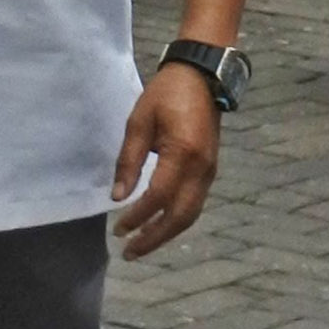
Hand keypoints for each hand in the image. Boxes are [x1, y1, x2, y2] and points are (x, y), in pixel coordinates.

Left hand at [111, 60, 222, 257]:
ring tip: (142, 245)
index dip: (137, 217)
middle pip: (179, 216)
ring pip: (190, 214)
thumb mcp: (139, 122)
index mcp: (182, 153)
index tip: (118, 229)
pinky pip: (195, 204)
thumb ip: (128, 160)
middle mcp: (201, 168)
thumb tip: (118, 196)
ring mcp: (210, 171)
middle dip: (154, 237)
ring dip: (166, 233)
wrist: (202, 76)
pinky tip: (159, 225)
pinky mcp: (211, 170)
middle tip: (129, 252)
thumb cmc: (165, 94)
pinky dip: (177, 220)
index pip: (158, 197)